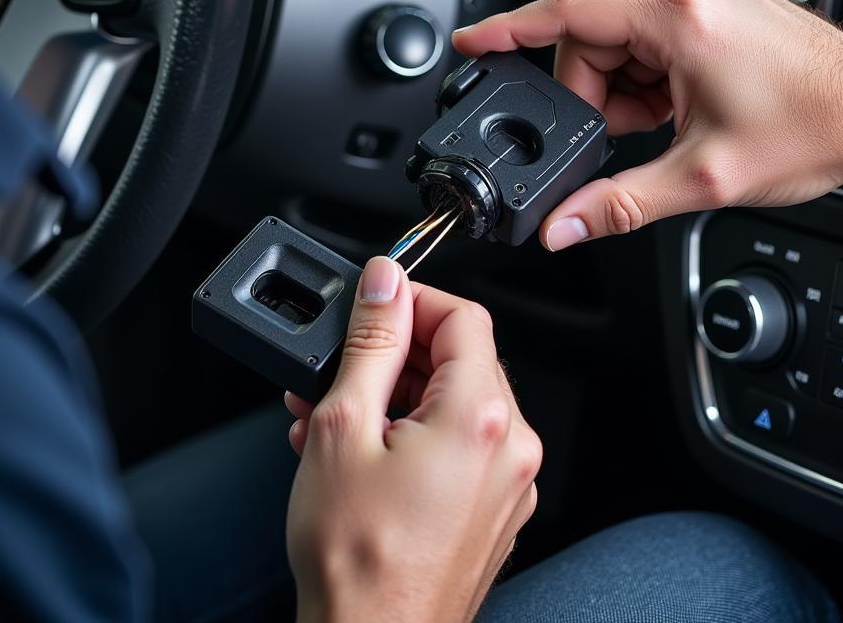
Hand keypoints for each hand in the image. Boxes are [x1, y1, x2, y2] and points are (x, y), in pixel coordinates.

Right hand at [285, 257, 541, 622]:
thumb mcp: (345, 425)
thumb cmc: (357, 560)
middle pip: (460, 358)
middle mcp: (511, 448)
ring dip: (393, 395)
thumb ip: (371, 342)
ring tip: (331, 413)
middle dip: (394, 353)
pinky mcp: (492, 510)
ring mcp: (507, 484)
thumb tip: (385, 282)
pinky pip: (458, 445)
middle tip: (339, 366)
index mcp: (482, 418)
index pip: (463, 315)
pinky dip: (411, 432)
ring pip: (453, 402)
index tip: (373, 305)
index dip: (412, 299)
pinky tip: (358, 448)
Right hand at [454, 0, 842, 248]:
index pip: (567, 13)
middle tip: (618, 134)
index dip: (509, 29)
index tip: (471, 42)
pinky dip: (643, 71)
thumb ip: (619, 203)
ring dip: (619, 81)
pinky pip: (646, 28)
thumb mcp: (704, 177)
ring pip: (616, 32)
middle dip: (588, 88)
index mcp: (680, 20)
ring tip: (659, 122)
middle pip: (590, 31)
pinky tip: (668, 104)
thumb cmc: (815, 129)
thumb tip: (562, 225)